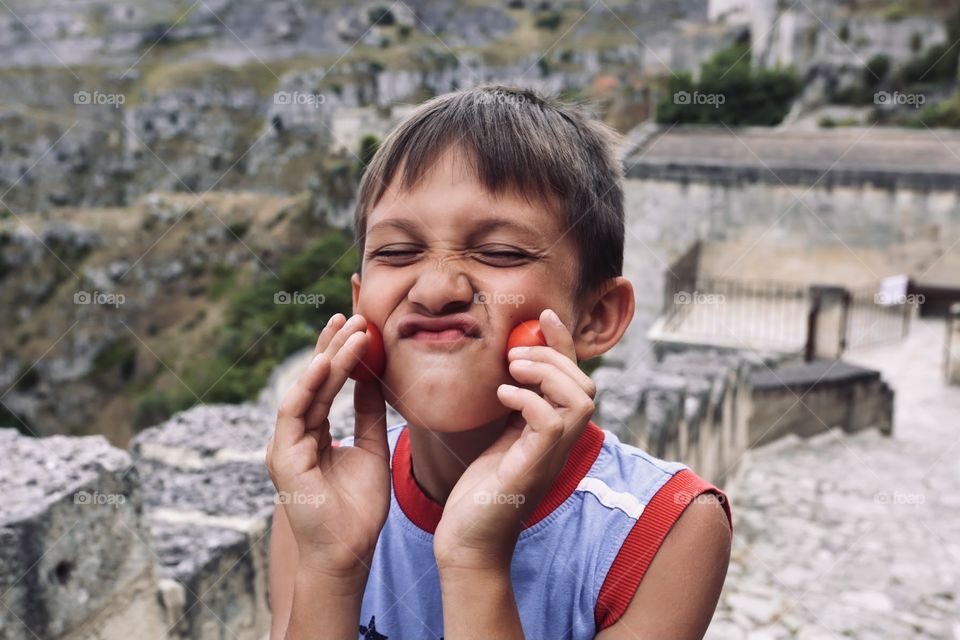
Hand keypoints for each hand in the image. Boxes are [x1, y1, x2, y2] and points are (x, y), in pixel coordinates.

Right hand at [265, 313, 390, 576]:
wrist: (349, 552)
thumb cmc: (358, 507)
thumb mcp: (370, 449)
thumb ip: (366, 414)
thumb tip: (372, 377)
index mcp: (312, 432)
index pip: (325, 383)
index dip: (339, 352)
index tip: (358, 323)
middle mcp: (295, 434)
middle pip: (313, 380)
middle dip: (332, 345)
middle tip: (354, 314)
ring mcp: (286, 445)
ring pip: (305, 390)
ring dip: (328, 358)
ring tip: (352, 330)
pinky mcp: (283, 458)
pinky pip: (293, 413)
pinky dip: (309, 386)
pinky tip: (326, 363)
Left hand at [433, 308, 596, 571]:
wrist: (468, 541)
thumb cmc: (480, 492)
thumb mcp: (499, 438)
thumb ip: (513, 409)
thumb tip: (507, 370)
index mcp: (553, 431)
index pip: (572, 377)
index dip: (563, 342)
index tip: (543, 314)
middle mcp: (560, 443)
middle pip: (585, 384)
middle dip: (553, 356)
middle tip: (514, 353)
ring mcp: (551, 457)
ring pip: (579, 399)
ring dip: (545, 373)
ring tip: (510, 370)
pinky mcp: (534, 468)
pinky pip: (550, 422)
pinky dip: (529, 399)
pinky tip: (502, 396)